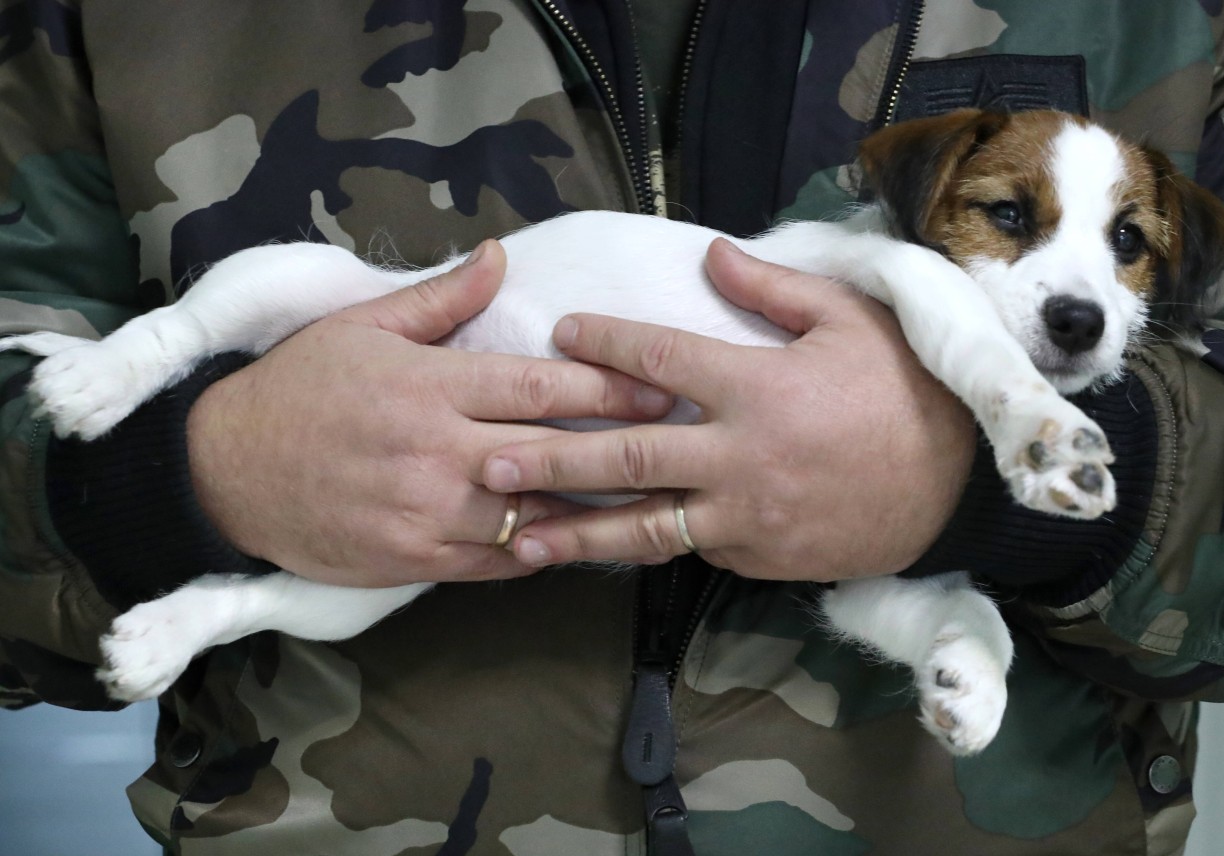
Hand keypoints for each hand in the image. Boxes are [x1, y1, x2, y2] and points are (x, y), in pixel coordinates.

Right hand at [186, 240, 672, 586]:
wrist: (226, 473)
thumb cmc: (298, 390)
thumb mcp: (360, 328)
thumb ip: (438, 299)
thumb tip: (499, 257)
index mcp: (429, 386)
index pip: (538, 388)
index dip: (608, 390)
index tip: (664, 387)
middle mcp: (436, 452)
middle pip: (550, 452)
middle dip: (623, 448)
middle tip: (686, 443)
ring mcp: (426, 512)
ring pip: (533, 516)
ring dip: (594, 512)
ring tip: (656, 503)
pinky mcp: (414, 561)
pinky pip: (496, 562)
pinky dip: (541, 552)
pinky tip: (581, 544)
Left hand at [482, 239, 976, 580]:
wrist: (958, 487)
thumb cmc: (902, 391)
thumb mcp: (850, 320)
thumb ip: (773, 289)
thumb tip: (710, 253)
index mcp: (757, 387)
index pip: (660, 358)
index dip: (604, 341)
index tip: (561, 331)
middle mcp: (739, 457)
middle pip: (629, 457)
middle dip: (553, 459)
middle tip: (488, 460)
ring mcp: (747, 517)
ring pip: (646, 529)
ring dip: (576, 534)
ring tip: (517, 540)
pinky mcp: (759, 558)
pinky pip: (694, 551)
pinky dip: (649, 549)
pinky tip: (601, 553)